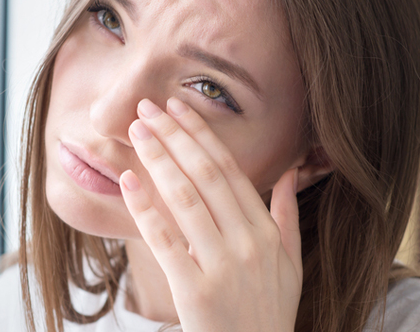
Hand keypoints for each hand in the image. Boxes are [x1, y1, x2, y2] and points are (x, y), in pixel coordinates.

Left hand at [118, 98, 302, 331]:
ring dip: (159, 159)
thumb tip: (289, 175)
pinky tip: (128, 181)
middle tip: (147, 107)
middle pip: (206, 176)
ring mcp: (221, 267)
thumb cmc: (269, 313)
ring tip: (136, 130)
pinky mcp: (193, 290)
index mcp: (266, 233)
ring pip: (186, 199)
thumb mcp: (291, 265)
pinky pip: (165, 241)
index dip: (202, 136)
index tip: (180, 108)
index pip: (230, 171)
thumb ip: (287, 217)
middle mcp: (246, 244)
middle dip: (175, 136)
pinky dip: (145, 208)